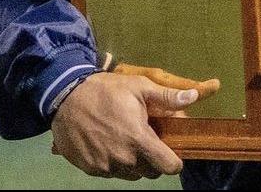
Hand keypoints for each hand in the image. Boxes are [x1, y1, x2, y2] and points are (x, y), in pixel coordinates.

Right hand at [49, 67, 216, 179]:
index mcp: (139, 139)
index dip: (174, 161)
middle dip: (152, 158)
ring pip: (131, 174)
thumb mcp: (139, 86)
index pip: (168, 166)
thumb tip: (195, 97)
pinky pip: (111, 173)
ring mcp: (105, 166)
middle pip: (150, 171)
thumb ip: (167, 97)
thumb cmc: (106, 90)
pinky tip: (108, 143)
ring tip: (125, 139)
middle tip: (145, 139)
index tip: (171, 151)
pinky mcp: (90, 169)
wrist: (65, 97)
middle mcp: (123, 158)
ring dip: (133, 162)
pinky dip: (114, 163)